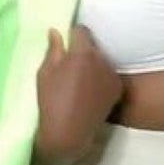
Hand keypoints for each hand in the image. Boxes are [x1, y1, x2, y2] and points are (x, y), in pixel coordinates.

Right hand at [34, 24, 122, 164]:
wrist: (69, 134)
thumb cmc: (51, 103)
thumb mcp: (45, 74)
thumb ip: (53, 50)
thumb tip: (56, 31)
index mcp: (82, 54)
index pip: (81, 31)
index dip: (72, 35)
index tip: (66, 44)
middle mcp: (101, 60)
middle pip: (93, 46)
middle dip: (83, 50)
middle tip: (71, 65)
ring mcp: (112, 74)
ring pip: (102, 60)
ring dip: (94, 64)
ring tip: (81, 81)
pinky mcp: (118, 88)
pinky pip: (109, 75)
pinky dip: (101, 78)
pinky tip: (91, 91)